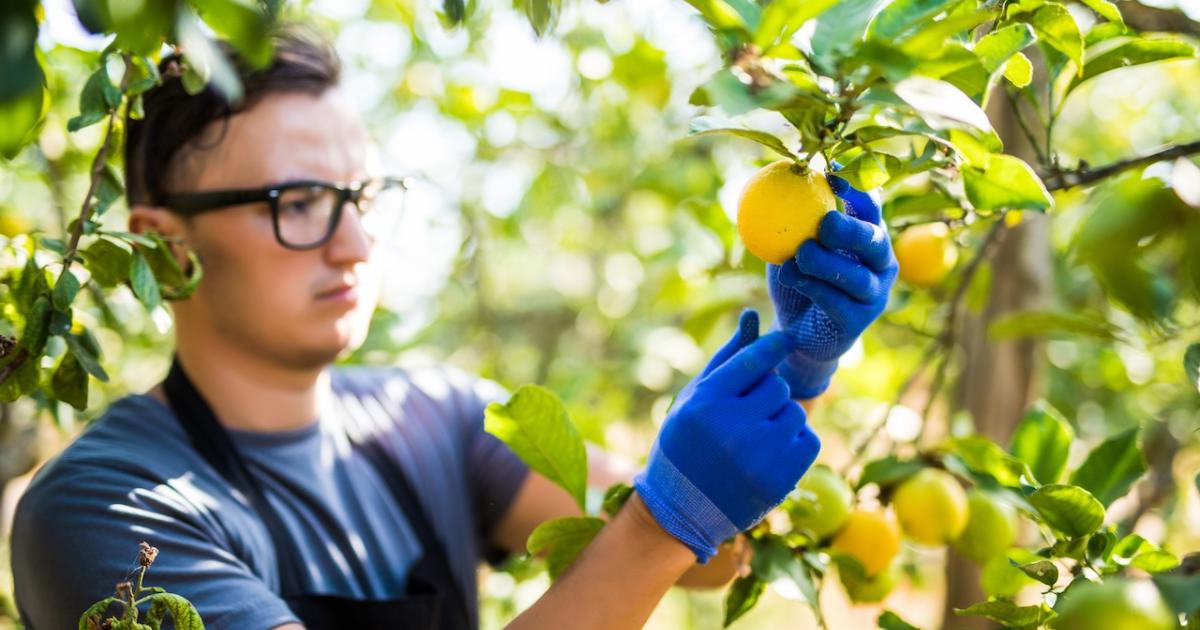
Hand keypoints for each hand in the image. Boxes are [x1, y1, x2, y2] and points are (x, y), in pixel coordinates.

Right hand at [634, 309, 820, 561]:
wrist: (680, 511)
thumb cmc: (685, 444)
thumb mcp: (693, 398)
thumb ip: (725, 358)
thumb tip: (753, 316)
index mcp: (706, 402)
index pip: (755, 359)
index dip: (775, 345)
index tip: (786, 338)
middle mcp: (733, 427)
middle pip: (778, 386)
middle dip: (769, 394)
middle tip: (748, 412)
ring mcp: (759, 456)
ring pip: (795, 412)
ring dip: (781, 419)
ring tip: (755, 438)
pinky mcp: (780, 479)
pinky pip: (808, 440)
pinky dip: (795, 443)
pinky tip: (770, 455)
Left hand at [768, 173, 897, 398]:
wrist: (795, 332)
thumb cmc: (797, 279)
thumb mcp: (790, 244)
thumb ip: (791, 218)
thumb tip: (777, 175)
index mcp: (868, 236)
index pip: (870, 208)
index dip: (857, 190)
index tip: (830, 176)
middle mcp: (880, 264)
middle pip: (874, 241)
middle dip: (851, 229)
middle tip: (825, 222)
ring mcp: (874, 295)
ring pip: (856, 276)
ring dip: (825, 263)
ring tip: (799, 254)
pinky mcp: (858, 321)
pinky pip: (837, 302)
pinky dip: (812, 287)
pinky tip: (790, 275)